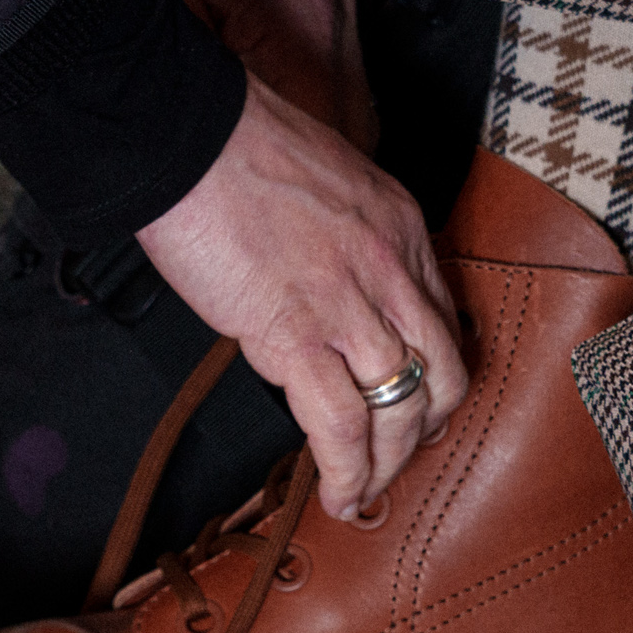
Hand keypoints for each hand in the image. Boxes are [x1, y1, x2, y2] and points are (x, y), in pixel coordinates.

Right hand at [137, 74, 466, 518]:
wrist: (189, 137)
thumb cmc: (235, 146)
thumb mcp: (324, 179)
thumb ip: (341, 233)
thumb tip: (322, 277)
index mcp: (400, 228)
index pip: (442, 318)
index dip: (437, 371)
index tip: (421, 399)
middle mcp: (392, 270)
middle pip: (442, 373)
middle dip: (427, 428)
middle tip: (402, 454)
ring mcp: (351, 307)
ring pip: (402, 409)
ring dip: (388, 465)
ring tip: (367, 493)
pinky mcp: (299, 338)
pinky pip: (343, 426)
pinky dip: (348, 473)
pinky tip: (340, 496)